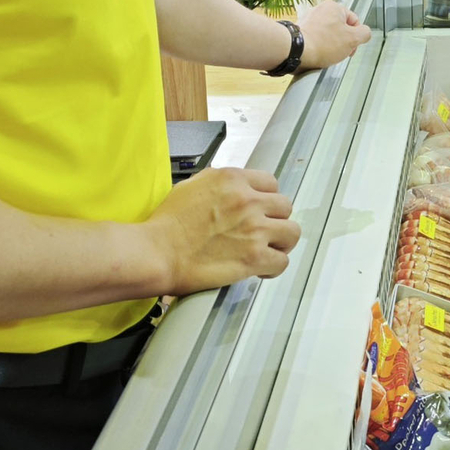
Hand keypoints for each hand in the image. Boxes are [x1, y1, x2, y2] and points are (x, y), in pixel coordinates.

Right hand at [146, 166, 298, 294]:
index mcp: (232, 180)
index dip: (267, 199)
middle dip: (275, 220)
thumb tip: (230, 186)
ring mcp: (254, 229)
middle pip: (285, 206)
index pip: (271, 182)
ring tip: (269, 250)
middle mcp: (248, 200)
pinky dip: (274, 267)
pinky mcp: (254, 257)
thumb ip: (216, 182)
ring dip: (281, 242)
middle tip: (264, 232)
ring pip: (292, 232)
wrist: (157, 252)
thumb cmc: (166, 224)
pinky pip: (282, 261)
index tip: (262, 211)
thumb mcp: (190, 186)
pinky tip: (261, 270)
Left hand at [297, 0, 371, 69]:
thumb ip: (364, 33)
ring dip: (331, 45)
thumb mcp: (352, 39)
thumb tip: (365, 33)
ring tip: (327, 54)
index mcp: (334, 7)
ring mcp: (309, 19)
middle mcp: (320, 9)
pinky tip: (318, 53)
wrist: (296, 51)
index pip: (354, 21)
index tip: (351, 47)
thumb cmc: (323, 44)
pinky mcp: (301, 29)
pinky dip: (319, 46)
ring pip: (328, 33)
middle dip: (343, 42)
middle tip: (340, 53)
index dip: (356, 37)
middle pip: (340, 27)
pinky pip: (316, 37)